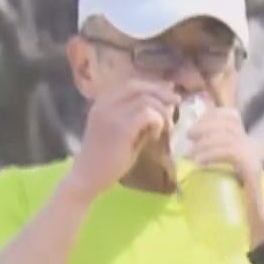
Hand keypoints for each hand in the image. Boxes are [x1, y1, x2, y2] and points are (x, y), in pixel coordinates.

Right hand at [63, 79, 176, 199]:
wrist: (87, 179)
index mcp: (103, 102)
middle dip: (161, 93)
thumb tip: (165, 106)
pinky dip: (158, 122)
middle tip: (176, 103)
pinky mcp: (120, 128)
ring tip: (166, 128)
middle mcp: (104, 104)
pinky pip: (147, 115)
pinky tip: (156, 136)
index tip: (168, 95)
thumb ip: (140, 118)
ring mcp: (111, 114)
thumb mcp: (123, 133)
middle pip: (139, 86)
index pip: (132, 84)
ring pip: (146, 100)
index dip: (153, 86)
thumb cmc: (107, 160)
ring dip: (161, 112)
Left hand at [185, 105, 263, 213]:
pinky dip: (213, 155)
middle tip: (188, 137)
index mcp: (243, 143)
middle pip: (229, 123)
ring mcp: (253, 157)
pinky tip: (199, 162)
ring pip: (229, 137)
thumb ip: (208, 158)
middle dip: (205, 126)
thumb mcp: (218, 172)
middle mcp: (251, 146)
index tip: (193, 127)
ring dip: (206, 142)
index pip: (232, 116)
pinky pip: (232, 153)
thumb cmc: (233, 197)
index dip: (212, 116)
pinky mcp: (252, 170)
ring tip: (191, 154)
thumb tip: (181, 151)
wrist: (253, 218)